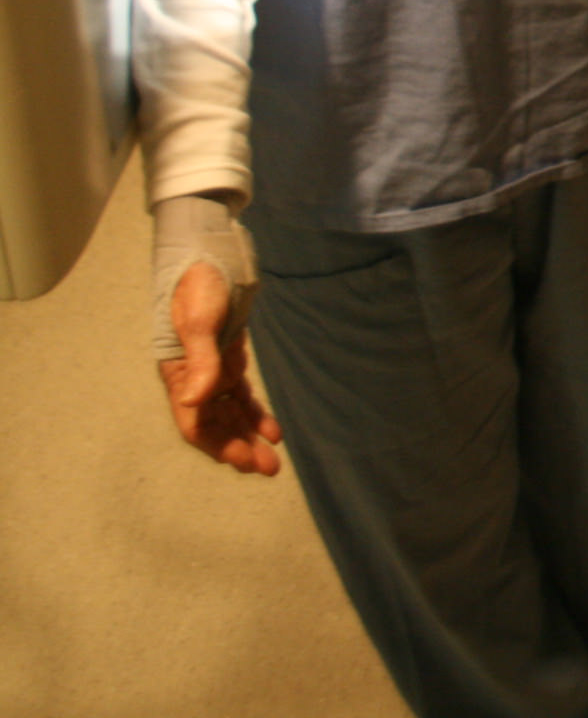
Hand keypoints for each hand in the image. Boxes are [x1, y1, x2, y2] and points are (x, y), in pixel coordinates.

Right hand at [156, 261, 281, 476]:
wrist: (212, 254)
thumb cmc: (199, 285)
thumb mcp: (199, 321)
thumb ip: (201, 361)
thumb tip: (195, 400)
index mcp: (178, 376)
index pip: (195, 424)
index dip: (219, 445)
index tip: (245, 461)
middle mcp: (193, 379)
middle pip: (214, 426)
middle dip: (238, 449)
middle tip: (268, 469)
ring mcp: (212, 370)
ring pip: (230, 414)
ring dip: (248, 436)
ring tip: (272, 459)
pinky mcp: (229, 359)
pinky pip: (241, 395)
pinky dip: (255, 413)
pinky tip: (273, 430)